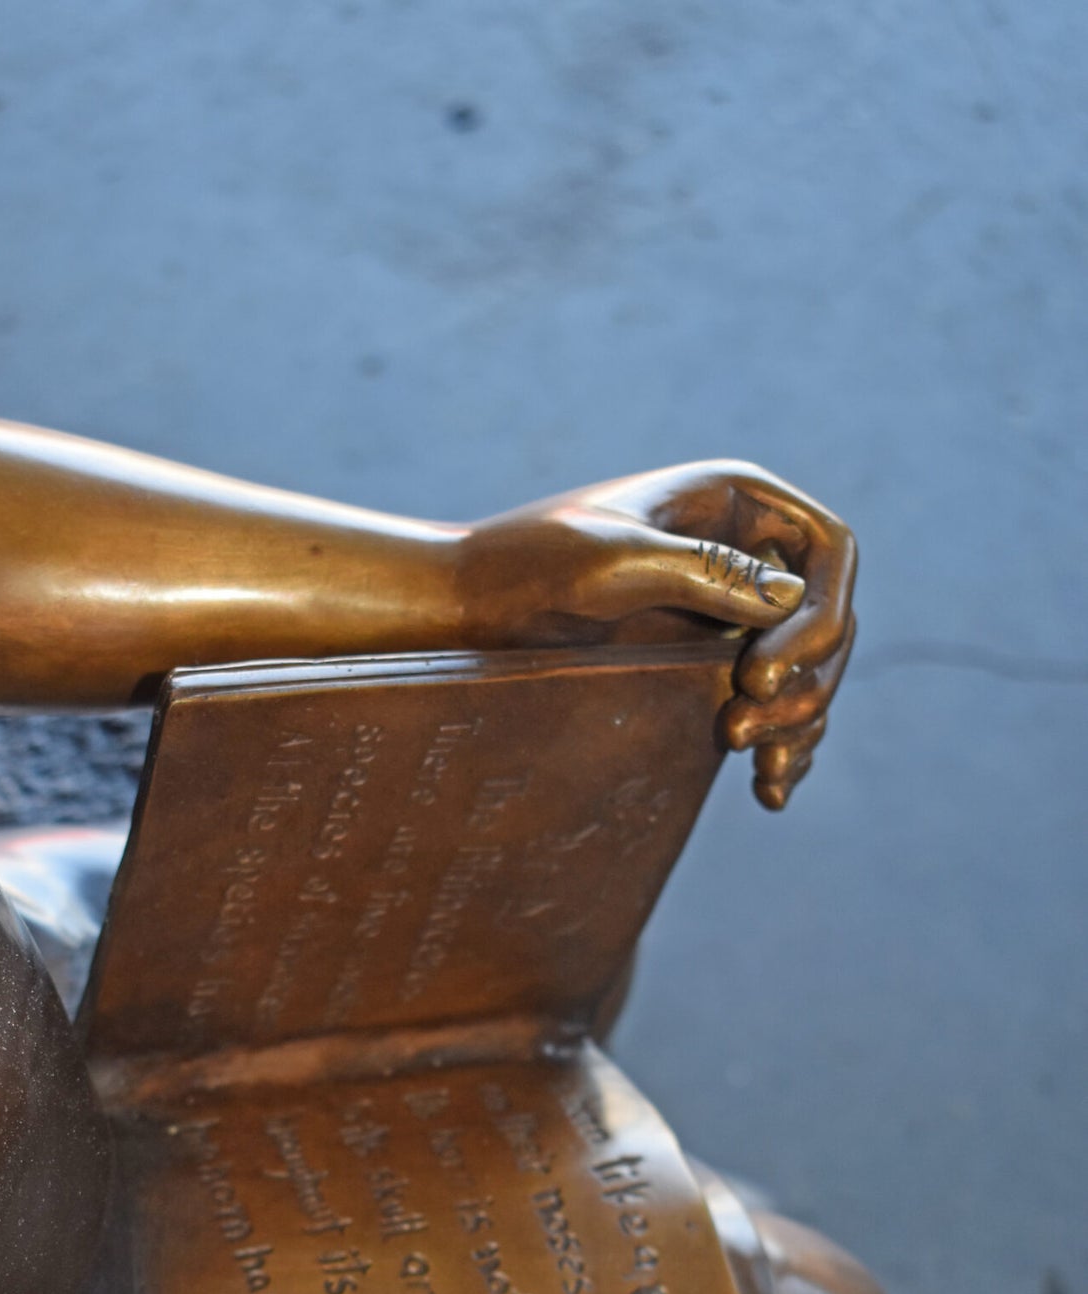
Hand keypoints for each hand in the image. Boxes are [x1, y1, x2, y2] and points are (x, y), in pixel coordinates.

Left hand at [459, 460, 856, 808]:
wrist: (467, 608)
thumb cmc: (527, 567)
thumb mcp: (613, 562)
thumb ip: (703, 573)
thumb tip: (794, 600)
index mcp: (735, 501)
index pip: (829, 551)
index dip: (821, 615)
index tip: (763, 676)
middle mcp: (744, 549)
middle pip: (824, 619)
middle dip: (806, 682)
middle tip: (742, 733)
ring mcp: (732, 608)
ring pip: (807, 669)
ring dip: (800, 723)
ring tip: (762, 773)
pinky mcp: (711, 660)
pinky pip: (774, 701)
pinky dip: (782, 743)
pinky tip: (768, 788)